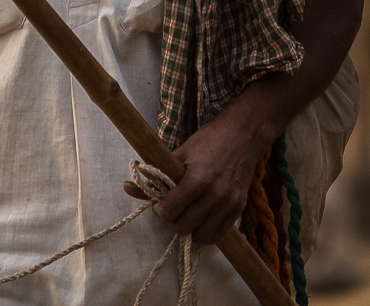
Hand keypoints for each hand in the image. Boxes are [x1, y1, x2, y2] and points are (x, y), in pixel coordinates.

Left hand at [123, 112, 269, 245]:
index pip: (170, 210)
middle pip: (183, 226)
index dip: (159, 209)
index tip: (158, 202)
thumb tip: (126, 187)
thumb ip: (154, 175)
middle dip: (171, 220)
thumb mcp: (178, 154)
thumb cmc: (208, 140)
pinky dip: (206, 232)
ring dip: (189, 229)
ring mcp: (229, 204)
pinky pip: (219, 234)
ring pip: (201, 236)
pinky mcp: (239, 209)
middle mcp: (215, 195)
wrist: (243, 135)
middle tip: (170, 209)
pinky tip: (200, 221)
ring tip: (185, 215)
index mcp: (198, 179)